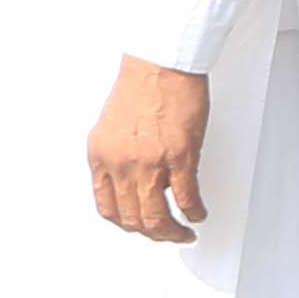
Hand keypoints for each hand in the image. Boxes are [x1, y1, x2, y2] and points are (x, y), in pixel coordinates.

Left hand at [89, 57, 210, 242]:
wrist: (160, 62)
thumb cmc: (140, 85)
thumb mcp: (112, 127)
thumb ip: (117, 156)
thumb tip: (132, 181)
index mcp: (100, 156)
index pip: (106, 206)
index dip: (124, 223)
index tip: (136, 226)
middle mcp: (120, 164)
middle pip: (132, 219)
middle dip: (151, 234)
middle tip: (165, 235)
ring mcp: (149, 163)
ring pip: (157, 218)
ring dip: (172, 233)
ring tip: (182, 234)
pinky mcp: (179, 157)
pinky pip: (186, 199)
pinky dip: (193, 213)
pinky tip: (198, 214)